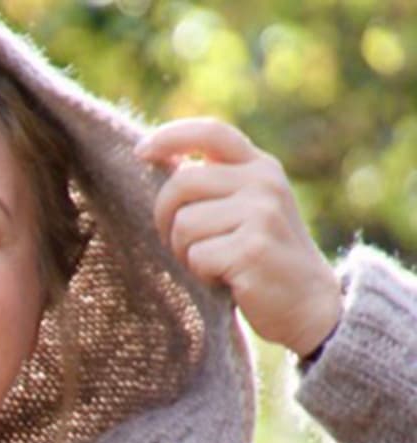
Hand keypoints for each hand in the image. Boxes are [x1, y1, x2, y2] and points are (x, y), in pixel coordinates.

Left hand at [135, 118, 341, 356]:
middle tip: (183, 244)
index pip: (212, 132)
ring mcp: (262, 213)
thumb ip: (212, 183)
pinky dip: (201, 273)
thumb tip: (155, 159)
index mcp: (260, 167)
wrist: (307, 303)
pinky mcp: (253, 247)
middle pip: (180, 183)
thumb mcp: (244, 207)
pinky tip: (227, 278)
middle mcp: (264, 182)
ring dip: (185, 252)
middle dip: (165, 217)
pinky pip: (197, 256)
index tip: (141, 152)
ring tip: (215, 263)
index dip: (171, 136)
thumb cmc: (261, 256)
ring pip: (183, 224)